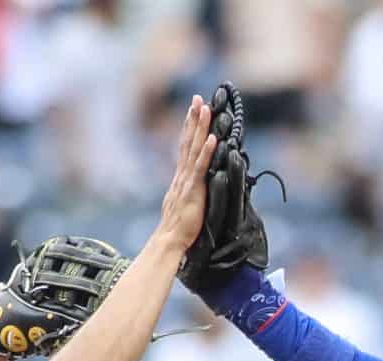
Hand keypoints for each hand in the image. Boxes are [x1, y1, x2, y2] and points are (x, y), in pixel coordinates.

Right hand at [153, 96, 214, 250]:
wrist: (169, 241)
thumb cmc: (178, 228)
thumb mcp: (184, 204)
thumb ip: (189, 192)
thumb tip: (195, 185)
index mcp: (181, 177)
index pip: (186, 147)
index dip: (190, 128)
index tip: (194, 110)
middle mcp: (182, 175)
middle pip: (188, 141)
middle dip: (193, 119)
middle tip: (198, 98)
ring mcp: (187, 181)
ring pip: (194, 149)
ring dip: (200, 128)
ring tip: (205, 109)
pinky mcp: (193, 190)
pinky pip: (201, 167)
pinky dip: (207, 152)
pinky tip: (212, 138)